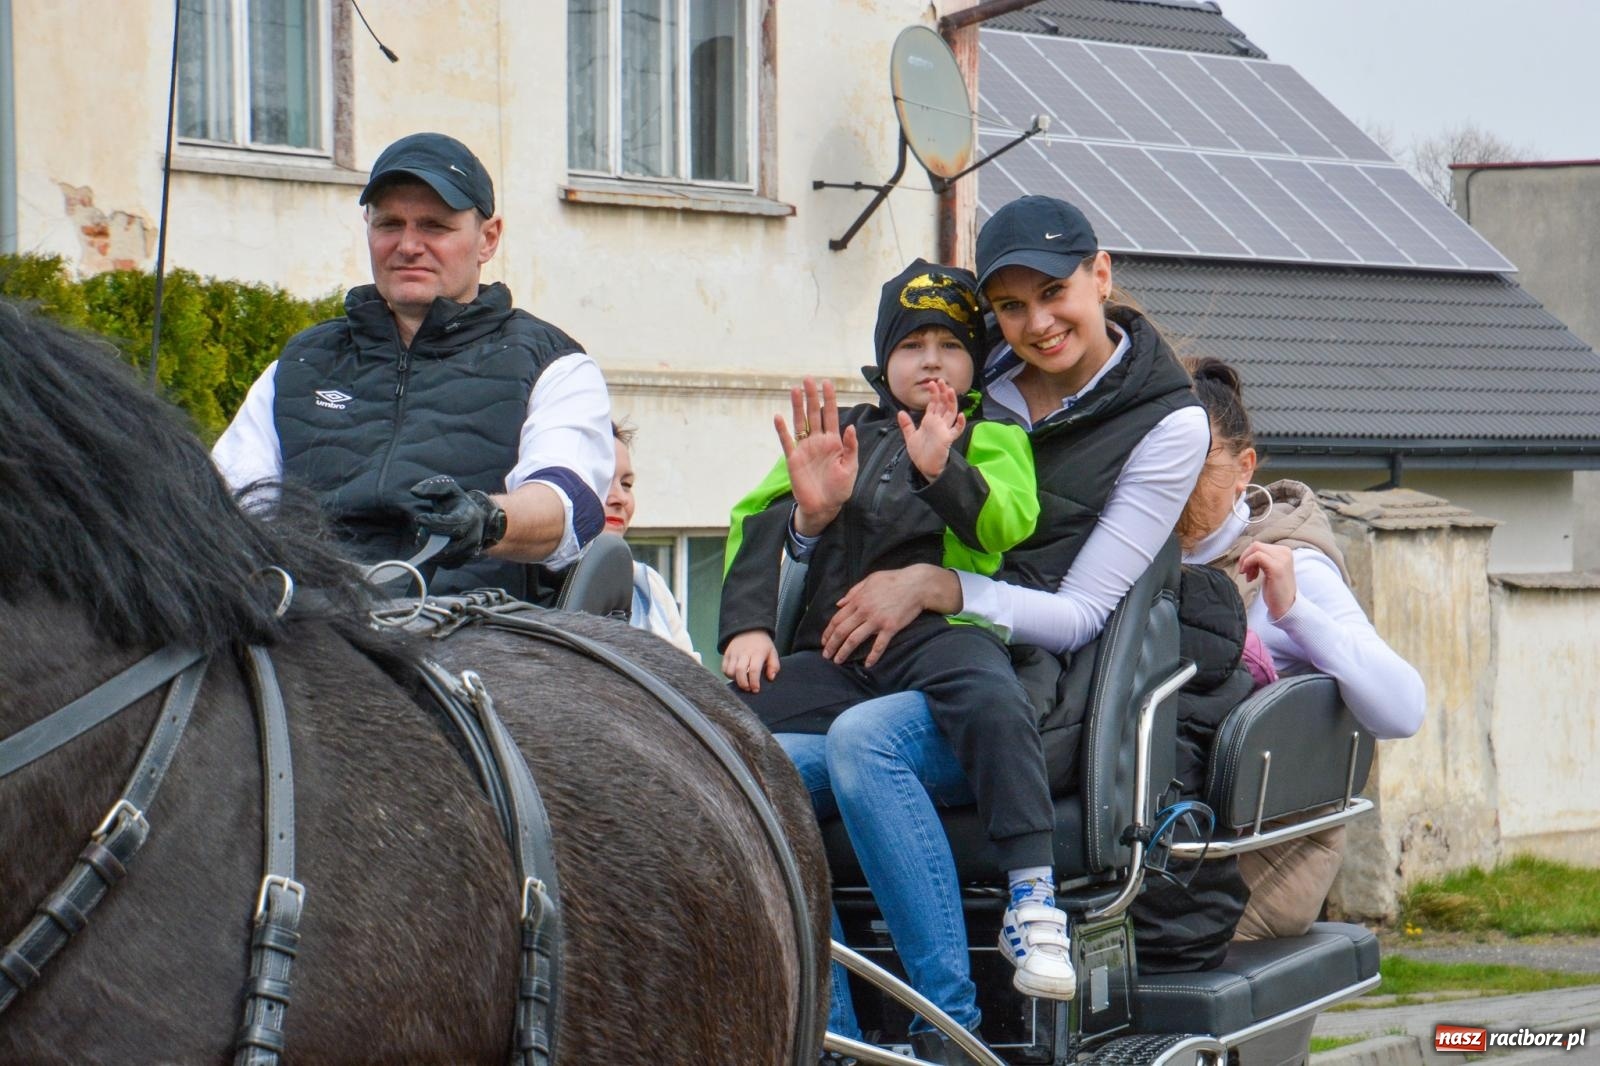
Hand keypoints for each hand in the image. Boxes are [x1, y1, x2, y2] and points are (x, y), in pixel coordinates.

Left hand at [409, 476, 505, 566]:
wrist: (478, 517)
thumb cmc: (459, 502)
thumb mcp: (448, 488)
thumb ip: (432, 487)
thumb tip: (414, 491)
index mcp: (469, 517)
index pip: (452, 524)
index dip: (434, 523)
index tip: (419, 518)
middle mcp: (473, 536)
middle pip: (449, 546)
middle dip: (430, 542)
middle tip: (419, 534)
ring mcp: (470, 550)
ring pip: (448, 557)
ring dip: (431, 551)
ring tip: (423, 539)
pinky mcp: (465, 560)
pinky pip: (448, 564)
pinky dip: (436, 559)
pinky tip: (430, 547)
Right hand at [722, 630, 780, 692]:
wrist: (749, 629)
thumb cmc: (762, 644)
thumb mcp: (772, 652)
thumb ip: (774, 666)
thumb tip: (770, 678)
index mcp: (757, 653)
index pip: (754, 670)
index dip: (754, 682)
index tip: (756, 689)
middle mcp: (744, 653)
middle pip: (740, 671)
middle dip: (743, 683)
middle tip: (748, 689)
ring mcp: (734, 653)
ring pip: (730, 670)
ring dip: (735, 680)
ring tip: (742, 681)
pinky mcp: (727, 654)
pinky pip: (724, 668)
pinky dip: (728, 675)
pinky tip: (735, 676)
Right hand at [775, 378, 857, 535]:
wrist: (823, 507)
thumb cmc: (840, 489)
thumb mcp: (851, 467)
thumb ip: (850, 447)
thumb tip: (849, 427)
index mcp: (834, 442)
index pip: (831, 416)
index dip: (829, 399)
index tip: (827, 383)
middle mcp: (818, 441)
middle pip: (814, 414)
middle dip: (812, 397)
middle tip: (808, 379)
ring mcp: (805, 449)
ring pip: (800, 423)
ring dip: (797, 407)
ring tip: (795, 390)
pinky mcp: (793, 459)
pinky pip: (787, 442)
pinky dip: (782, 430)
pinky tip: (778, 417)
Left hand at [820, 564, 953, 666]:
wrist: (917, 584)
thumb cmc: (894, 579)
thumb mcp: (870, 580)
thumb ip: (853, 592)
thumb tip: (839, 604)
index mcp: (858, 600)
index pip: (837, 619)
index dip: (828, 632)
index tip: (824, 642)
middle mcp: (864, 611)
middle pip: (842, 631)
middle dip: (832, 645)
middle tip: (826, 656)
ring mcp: (877, 620)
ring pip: (854, 639)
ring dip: (844, 652)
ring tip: (838, 661)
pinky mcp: (891, 627)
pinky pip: (879, 645)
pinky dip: (872, 656)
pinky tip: (867, 665)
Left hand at [898, 380, 965, 480]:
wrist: (925, 467)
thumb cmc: (920, 453)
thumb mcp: (910, 436)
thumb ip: (906, 425)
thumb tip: (900, 412)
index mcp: (930, 421)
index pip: (934, 404)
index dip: (934, 393)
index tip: (932, 383)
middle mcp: (939, 423)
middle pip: (943, 405)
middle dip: (942, 393)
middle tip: (941, 381)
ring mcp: (944, 430)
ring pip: (950, 413)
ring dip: (951, 402)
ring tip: (950, 391)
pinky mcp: (947, 439)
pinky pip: (955, 431)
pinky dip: (959, 424)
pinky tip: (960, 415)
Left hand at [1239, 542, 1296, 620]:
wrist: (1285, 606)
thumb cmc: (1275, 590)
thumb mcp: (1269, 569)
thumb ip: (1262, 559)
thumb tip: (1247, 553)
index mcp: (1284, 551)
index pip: (1259, 546)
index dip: (1248, 557)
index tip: (1247, 570)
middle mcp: (1285, 552)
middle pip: (1256, 546)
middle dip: (1246, 558)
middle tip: (1245, 573)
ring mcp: (1282, 559)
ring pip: (1255, 549)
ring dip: (1246, 562)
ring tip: (1248, 576)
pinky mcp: (1276, 567)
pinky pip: (1256, 556)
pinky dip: (1248, 564)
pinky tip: (1250, 578)